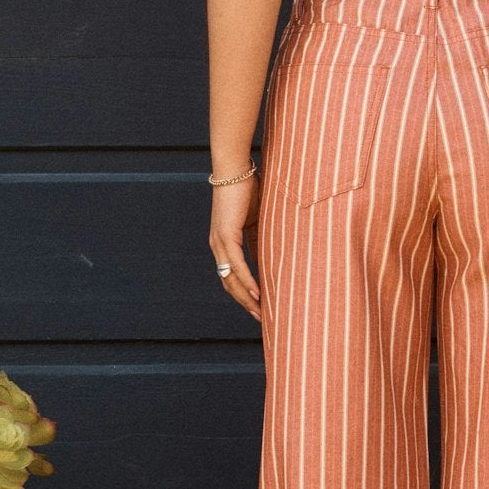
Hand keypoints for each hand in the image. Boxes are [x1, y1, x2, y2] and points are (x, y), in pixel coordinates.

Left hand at [210, 173, 261, 323]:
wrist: (235, 170)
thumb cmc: (248, 189)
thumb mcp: (257, 220)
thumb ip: (259, 239)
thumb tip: (270, 256)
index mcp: (224, 243)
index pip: (231, 276)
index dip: (243, 294)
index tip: (259, 307)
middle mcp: (218, 246)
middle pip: (229, 284)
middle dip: (244, 303)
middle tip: (261, 318)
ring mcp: (220, 242)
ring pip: (231, 279)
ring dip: (246, 298)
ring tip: (260, 313)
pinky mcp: (226, 236)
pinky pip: (237, 265)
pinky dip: (247, 281)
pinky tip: (256, 294)